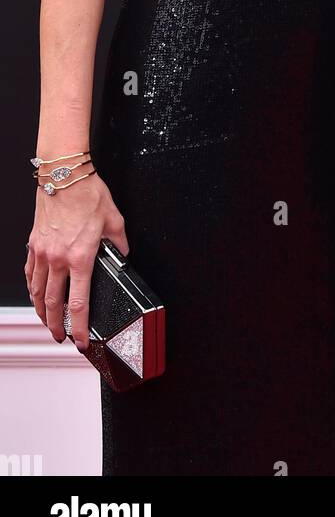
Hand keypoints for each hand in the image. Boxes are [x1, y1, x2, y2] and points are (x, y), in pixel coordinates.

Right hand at [24, 171, 128, 351]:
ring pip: (38, 292)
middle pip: (54, 304)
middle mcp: (58, 259)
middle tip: (61, 337)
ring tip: (48, 322)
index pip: (79, 304)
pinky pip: (30, 274)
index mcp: (81, 257)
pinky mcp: (34, 244)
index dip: (81, 327)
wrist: (64, 176)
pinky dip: (33, 289)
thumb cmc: (88, 194)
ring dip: (42, 311)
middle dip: (57, 326)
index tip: (82, 340)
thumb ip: (119, 243)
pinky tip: (36, 294)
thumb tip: (122, 255)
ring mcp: (43, 253)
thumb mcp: (114, 220)